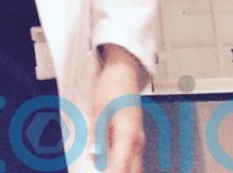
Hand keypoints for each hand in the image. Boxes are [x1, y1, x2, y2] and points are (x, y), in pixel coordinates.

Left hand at [90, 45, 144, 172]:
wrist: (122, 69)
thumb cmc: (111, 85)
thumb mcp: (98, 109)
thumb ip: (97, 134)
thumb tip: (94, 155)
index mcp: (128, 133)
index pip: (122, 167)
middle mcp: (137, 139)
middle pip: (132, 171)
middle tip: (100, 171)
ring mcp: (138, 137)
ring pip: (133, 165)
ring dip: (120, 168)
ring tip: (100, 166)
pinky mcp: (135, 134)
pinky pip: (131, 155)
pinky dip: (121, 162)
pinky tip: (107, 159)